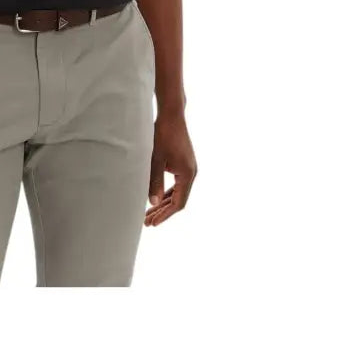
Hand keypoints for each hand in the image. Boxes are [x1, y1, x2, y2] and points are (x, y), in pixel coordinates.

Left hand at [145, 110, 196, 226]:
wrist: (171, 115)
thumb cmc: (163, 134)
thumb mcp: (156, 159)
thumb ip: (154, 181)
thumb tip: (152, 204)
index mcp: (188, 174)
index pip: (178, 203)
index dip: (165, 215)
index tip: (152, 223)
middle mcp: (191, 173)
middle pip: (177, 200)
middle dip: (162, 212)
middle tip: (147, 222)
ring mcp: (188, 168)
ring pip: (176, 192)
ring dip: (163, 203)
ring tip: (148, 214)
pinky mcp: (184, 163)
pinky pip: (176, 184)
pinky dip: (166, 192)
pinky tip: (155, 198)